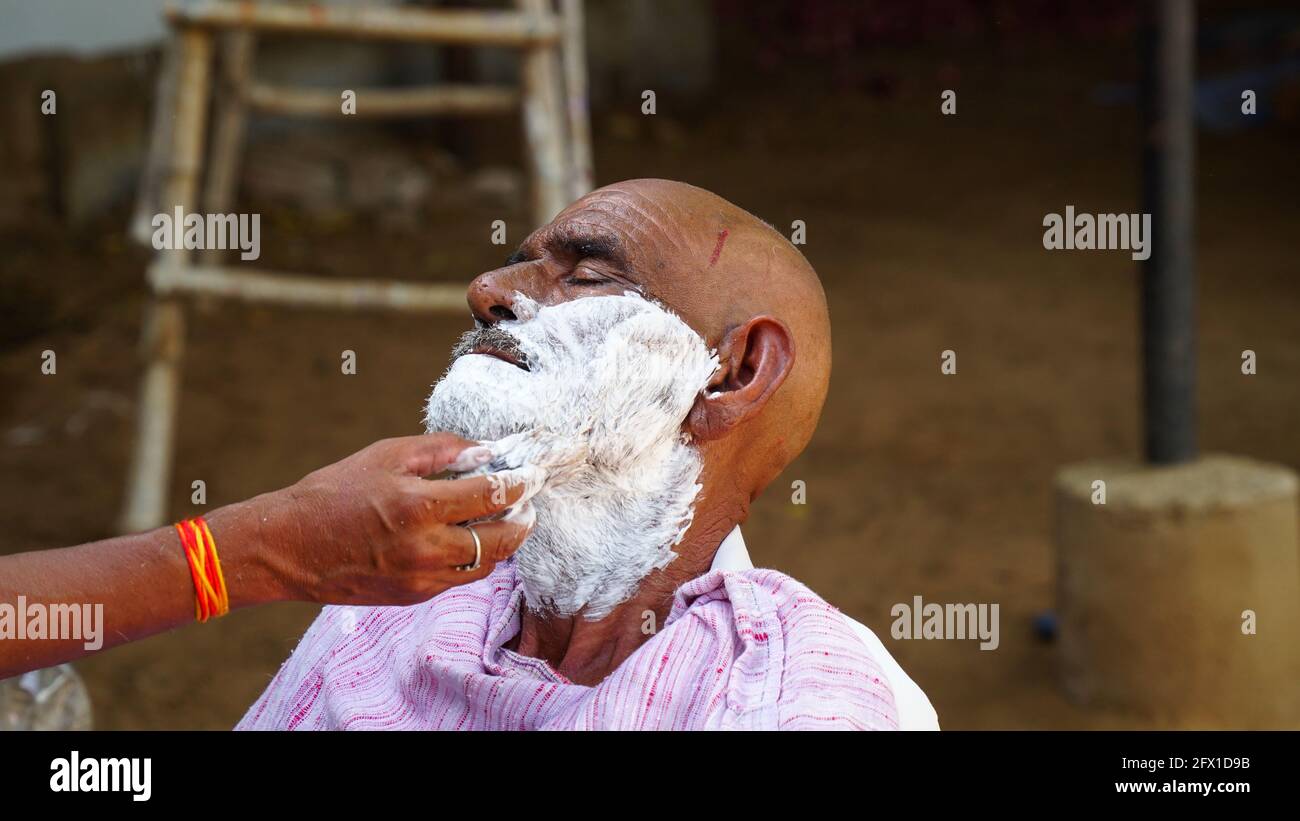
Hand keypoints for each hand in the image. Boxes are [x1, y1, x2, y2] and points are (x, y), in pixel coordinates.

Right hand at [259, 434, 534, 605]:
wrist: (287, 548)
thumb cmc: (333, 493)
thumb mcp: (386, 455)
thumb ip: (441, 451)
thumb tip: (484, 451)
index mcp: (418, 506)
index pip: (491, 495)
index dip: (520, 483)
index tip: (533, 474)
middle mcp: (424, 548)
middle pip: (500, 540)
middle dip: (523, 520)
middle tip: (529, 503)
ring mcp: (420, 578)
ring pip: (485, 565)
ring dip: (502, 543)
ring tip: (507, 521)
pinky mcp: (413, 596)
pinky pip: (459, 579)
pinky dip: (473, 559)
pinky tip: (471, 539)